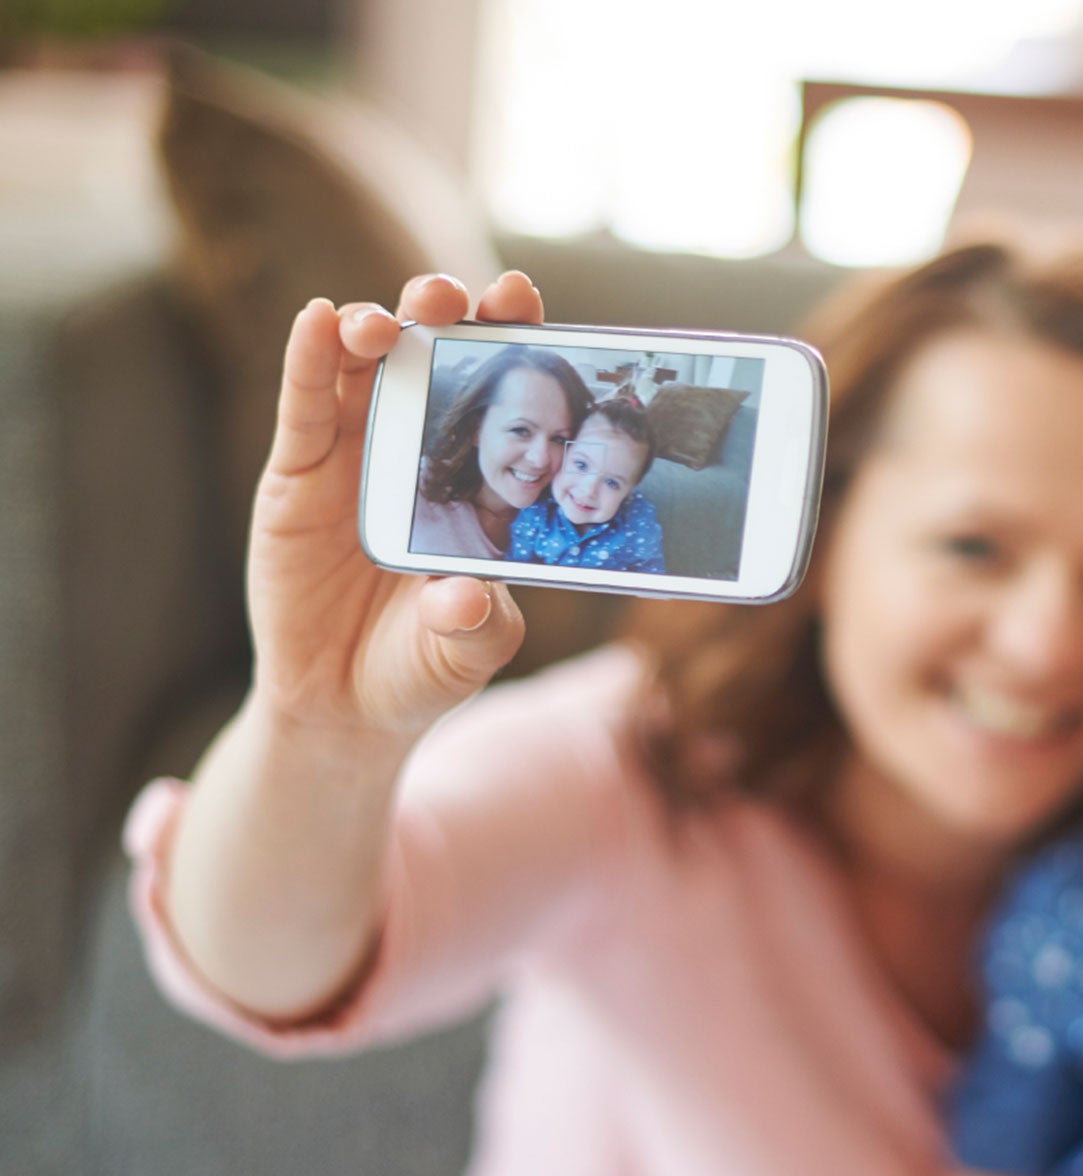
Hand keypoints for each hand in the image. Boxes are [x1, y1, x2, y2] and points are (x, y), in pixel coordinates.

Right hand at [247, 271, 537, 742]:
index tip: (520, 298)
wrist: (343, 707)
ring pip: (363, 368)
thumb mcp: (466, 654)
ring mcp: (354, 457)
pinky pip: (304, 408)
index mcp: (477, 481)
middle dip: (443, 314)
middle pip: (429, 360)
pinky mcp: (297, 477)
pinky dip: (309, 361)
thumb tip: (464, 598)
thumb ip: (478, 628)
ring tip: (385, 320)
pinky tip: (318, 320)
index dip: (511, 339)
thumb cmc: (422, 668)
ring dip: (374, 326)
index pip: (498, 394)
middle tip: (454, 295)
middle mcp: (417, 452)